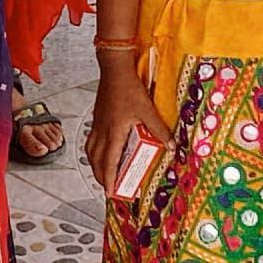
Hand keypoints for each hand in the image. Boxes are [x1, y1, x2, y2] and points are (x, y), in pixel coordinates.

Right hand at [85, 53, 163, 198]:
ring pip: (91, 152)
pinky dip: (94, 152)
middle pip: (96, 161)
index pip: (109, 163)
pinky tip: (101, 151)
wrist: (114, 70)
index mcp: (114, 133)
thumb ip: (159, 130)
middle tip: (108, 188)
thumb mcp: (147, 110)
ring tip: (102, 174)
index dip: (110, 179)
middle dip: (101, 177)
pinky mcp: (97, 118)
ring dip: (95, 166)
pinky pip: (91, 141)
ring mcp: (98, 125)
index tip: (111, 192)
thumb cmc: (128, 88)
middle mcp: (103, 131)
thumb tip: (171, 146)